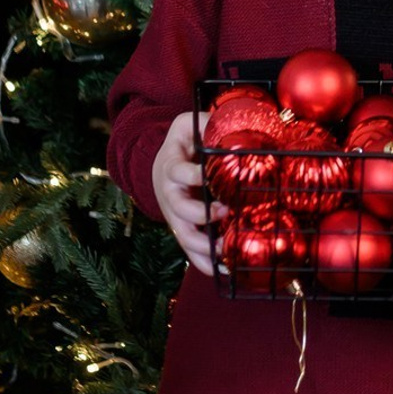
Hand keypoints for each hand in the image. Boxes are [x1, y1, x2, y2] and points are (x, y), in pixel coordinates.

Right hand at [151, 111, 215, 276]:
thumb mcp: (189, 125)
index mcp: (171, 166)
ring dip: (202, 245)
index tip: (207, 175)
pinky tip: (222, 271)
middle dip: (198, 214)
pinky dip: (203, 262)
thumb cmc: (183, 142)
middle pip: (177, 208)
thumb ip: (206, 122)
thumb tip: (228, 122)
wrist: (164, 161)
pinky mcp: (183, 227)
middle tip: (222, 212)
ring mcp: (174, 214)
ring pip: (182, 234)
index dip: (191, 175)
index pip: (177, 171)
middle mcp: (169, 193)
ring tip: (223, 251)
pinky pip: (190, 249)